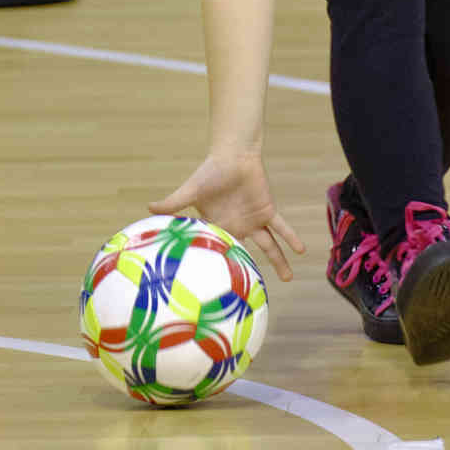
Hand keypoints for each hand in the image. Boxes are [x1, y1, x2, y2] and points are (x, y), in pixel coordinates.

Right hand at [152, 152, 303, 282]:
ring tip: (289, 277)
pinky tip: (301, 251)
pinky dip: (291, 238)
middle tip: (254, 294)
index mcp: (218, 226)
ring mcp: (253, 221)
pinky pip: (281, 227)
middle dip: (250, 273)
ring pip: (268, 246)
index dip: (220, 268)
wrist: (233, 154)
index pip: (219, 250)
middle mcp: (237, 227)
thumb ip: (174, 203)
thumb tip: (147, 209)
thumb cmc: (210, 171)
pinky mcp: (267, 211)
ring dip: (279, 261)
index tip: (219, 290)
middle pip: (246, 255)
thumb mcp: (190, 190)